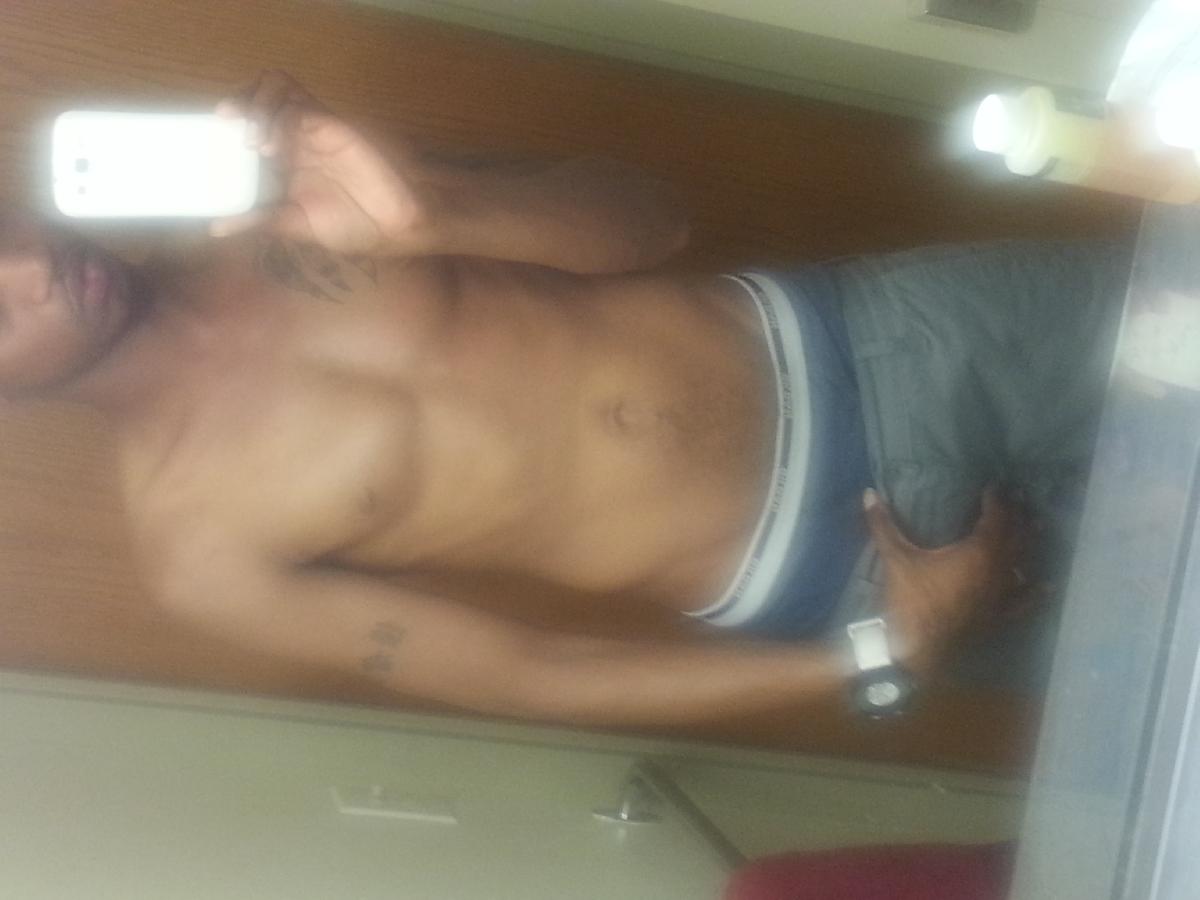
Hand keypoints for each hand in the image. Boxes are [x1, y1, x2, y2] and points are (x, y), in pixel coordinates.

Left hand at [210, 71, 432, 254]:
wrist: (397, 227)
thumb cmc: (355, 227)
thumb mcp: (296, 226)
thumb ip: (259, 221)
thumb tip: (215, 228)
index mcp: (285, 159)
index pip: (248, 123)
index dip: (228, 123)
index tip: (207, 139)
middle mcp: (297, 137)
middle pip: (259, 94)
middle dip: (238, 103)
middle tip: (223, 124)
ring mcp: (315, 128)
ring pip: (277, 87)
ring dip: (256, 104)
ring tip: (250, 141)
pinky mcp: (334, 125)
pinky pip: (300, 106)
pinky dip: (278, 119)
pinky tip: (273, 148)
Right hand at [863, 487, 1031, 677]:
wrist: (917, 648)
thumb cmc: (909, 598)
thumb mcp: (895, 557)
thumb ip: (883, 524)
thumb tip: (868, 493)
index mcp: (977, 552)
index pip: (995, 518)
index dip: (997, 500)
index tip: (993, 487)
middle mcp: (997, 570)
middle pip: (1017, 537)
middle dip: (1018, 518)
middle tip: (1020, 501)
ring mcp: (1001, 595)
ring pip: (1023, 564)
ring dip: (1028, 546)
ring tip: (1036, 530)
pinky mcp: (999, 615)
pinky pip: (1023, 601)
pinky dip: (1035, 591)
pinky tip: (1045, 586)